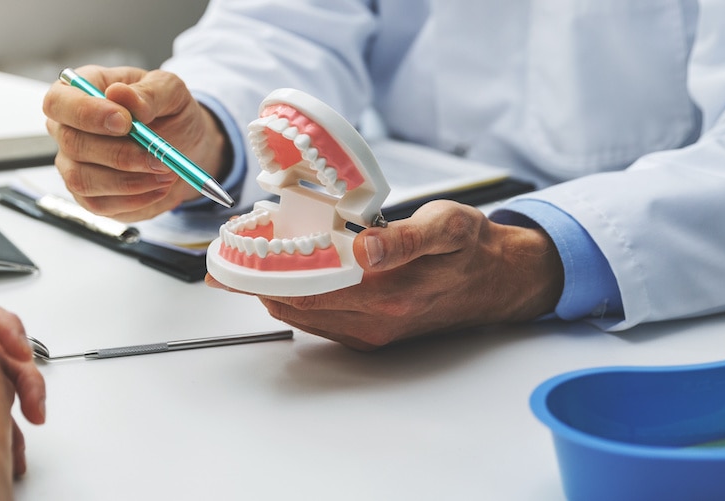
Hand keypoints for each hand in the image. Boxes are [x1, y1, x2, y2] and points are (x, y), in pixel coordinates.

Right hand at [43, 65, 229, 220]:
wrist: (183, 148)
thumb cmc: (169, 112)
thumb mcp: (170, 91)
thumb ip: (148, 92)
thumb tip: (119, 94)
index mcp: (80, 92)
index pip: (59, 101)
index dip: (86, 113)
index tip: (125, 122)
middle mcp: (67, 129)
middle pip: (72, 144)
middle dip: (119, 154)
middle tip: (159, 157)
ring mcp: (72, 165)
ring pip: (82, 179)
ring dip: (129, 181)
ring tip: (166, 172)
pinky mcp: (87, 195)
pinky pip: (99, 204)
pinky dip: (134, 199)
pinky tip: (159, 187)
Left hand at [207, 201, 564, 349]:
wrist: (500, 280)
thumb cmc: (470, 248)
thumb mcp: (446, 226)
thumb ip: (403, 238)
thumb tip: (365, 249)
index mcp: (387, 292)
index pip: (305, 286)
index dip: (262, 274)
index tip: (230, 260)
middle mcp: (374, 320)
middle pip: (294, 304)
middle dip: (256, 284)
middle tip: (224, 262)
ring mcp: (371, 332)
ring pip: (303, 315)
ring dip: (271, 292)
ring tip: (245, 267)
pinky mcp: (372, 335)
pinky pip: (319, 321)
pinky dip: (294, 300)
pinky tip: (284, 279)